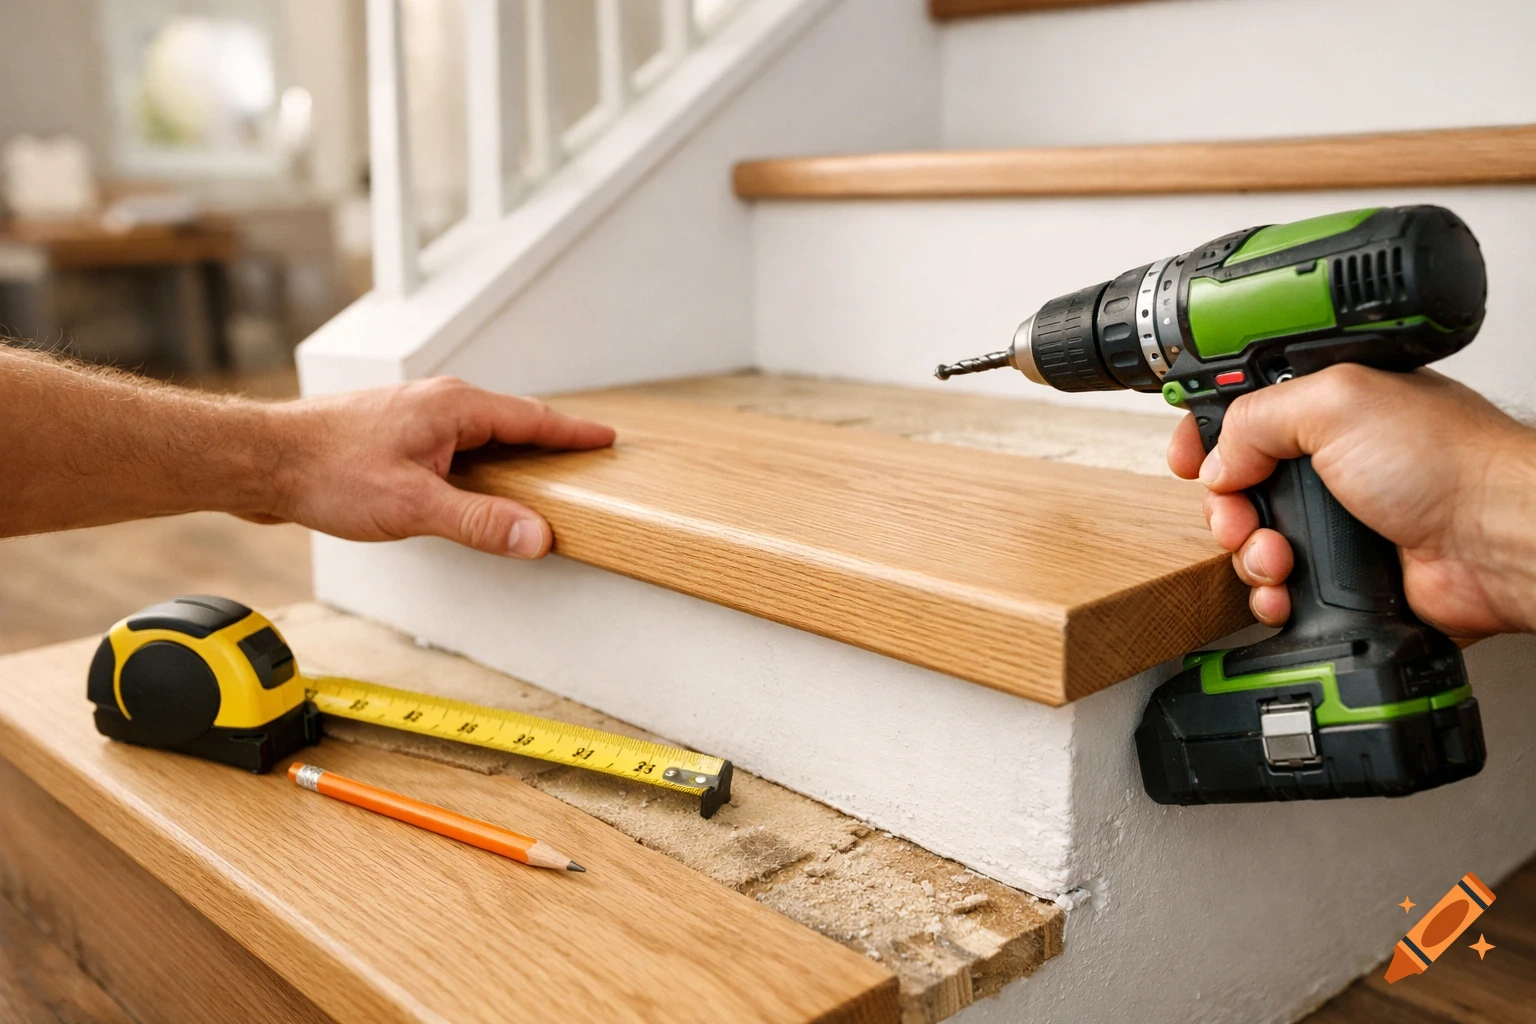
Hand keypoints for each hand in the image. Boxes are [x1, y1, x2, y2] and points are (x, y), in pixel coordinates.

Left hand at [262, 377, 614, 557]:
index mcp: (455, 407)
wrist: (261, 459)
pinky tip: (475, 487)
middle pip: (512, 422)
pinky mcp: (397, 435)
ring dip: (512, 454)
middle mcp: (440, 402)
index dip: (573, 434)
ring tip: (538, 478)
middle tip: (583, 460)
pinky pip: (456, 445)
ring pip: (482, 434)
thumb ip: (479, 522)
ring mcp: (417, 417)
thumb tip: (537, 537)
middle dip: (549, 441)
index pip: (533, 419)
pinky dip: (480, 463)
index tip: (607, 439)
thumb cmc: (326, 471)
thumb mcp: (413, 505)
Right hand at [1167, 364, 1535, 635]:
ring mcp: (1338, 521)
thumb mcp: (1335, 402)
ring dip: (1250, 555)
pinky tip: (1287, 590)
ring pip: (1252, 542)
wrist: (1495, 542)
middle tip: (1241, 516)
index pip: (1245, 415)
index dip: (1208, 436)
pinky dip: (1271, 594)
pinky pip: (1279, 589)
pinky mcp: (1343, 575)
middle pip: (1237, 486)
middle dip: (1226, 507)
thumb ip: (1256, 417)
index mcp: (1330, 409)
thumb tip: (1219, 458)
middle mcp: (1332, 462)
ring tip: (1278, 557)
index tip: (1189, 459)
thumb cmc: (1449, 464)